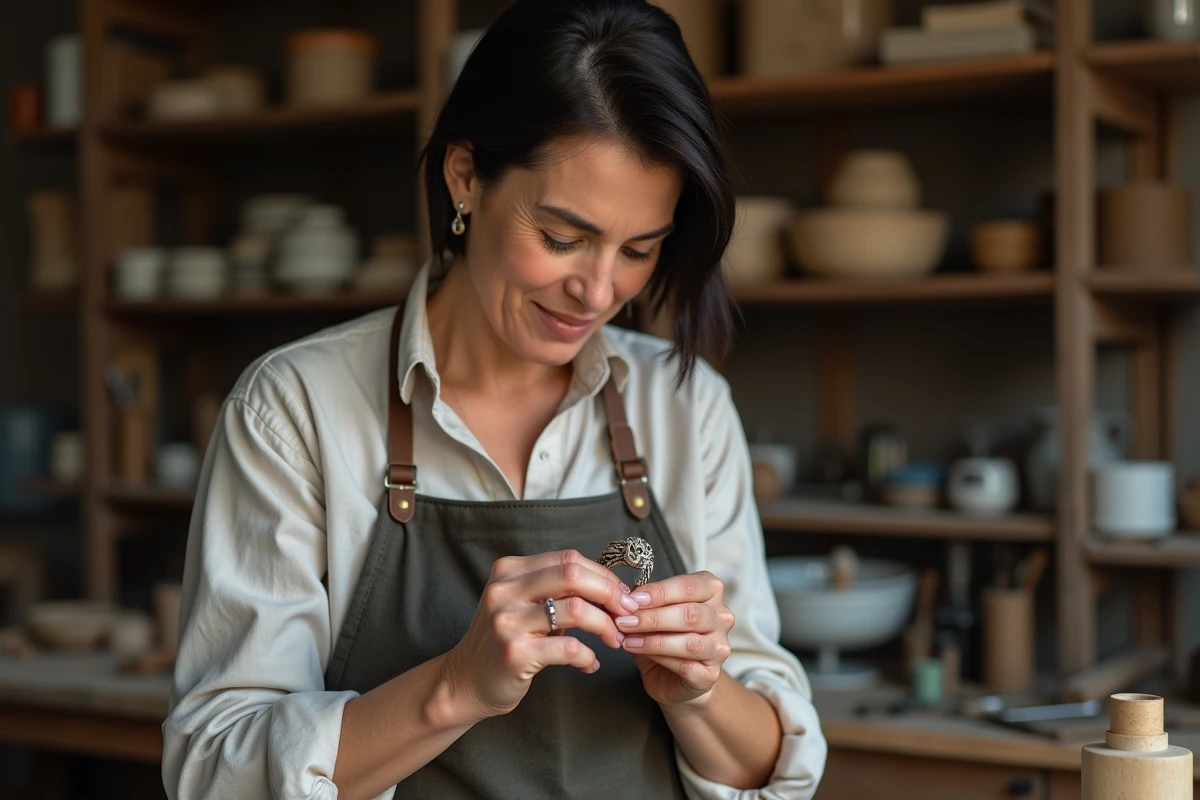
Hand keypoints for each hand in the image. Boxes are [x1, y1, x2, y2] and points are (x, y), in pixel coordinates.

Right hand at [443, 549, 638, 721]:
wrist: (465, 681)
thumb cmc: (504, 641)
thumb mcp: (521, 603)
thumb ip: (554, 589)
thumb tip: (610, 587)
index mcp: (508, 571)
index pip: (568, 559)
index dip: (603, 575)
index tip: (622, 594)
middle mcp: (504, 591)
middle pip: (573, 575)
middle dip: (610, 593)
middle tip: (627, 613)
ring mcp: (507, 622)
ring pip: (575, 610)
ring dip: (605, 626)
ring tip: (614, 639)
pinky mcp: (514, 653)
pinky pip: (568, 648)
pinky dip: (588, 656)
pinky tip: (590, 664)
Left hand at [616, 571, 734, 705]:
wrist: (673, 676)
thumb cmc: (664, 636)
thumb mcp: (654, 612)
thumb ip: (644, 604)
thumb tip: (624, 598)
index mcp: (710, 591)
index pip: (689, 586)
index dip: (659, 592)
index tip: (633, 599)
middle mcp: (721, 617)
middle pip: (691, 614)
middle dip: (653, 617)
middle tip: (625, 621)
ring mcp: (719, 647)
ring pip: (690, 642)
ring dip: (653, 640)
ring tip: (628, 639)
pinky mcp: (711, 674)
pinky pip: (685, 665)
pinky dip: (658, 657)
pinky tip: (638, 652)